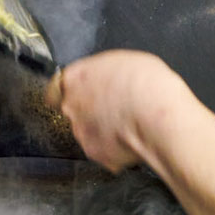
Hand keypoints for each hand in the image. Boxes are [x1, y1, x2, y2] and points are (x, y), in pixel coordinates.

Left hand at [46, 50, 180, 173]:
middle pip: (72, 111)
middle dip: (89, 112)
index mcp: (76, 78)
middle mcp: (72, 106)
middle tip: (113, 109)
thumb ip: (106, 72)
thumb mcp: (125, 60)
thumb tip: (109, 78)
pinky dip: (115, 148)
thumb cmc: (147, 84)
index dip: (70, 93)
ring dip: (103, 130)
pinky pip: (103, 151)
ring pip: (88, 132)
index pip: (56, 88)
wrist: (158, 115)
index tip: (82, 95)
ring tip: (128, 124)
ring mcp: (81, 132)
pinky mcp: (95, 153)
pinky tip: (132, 139)